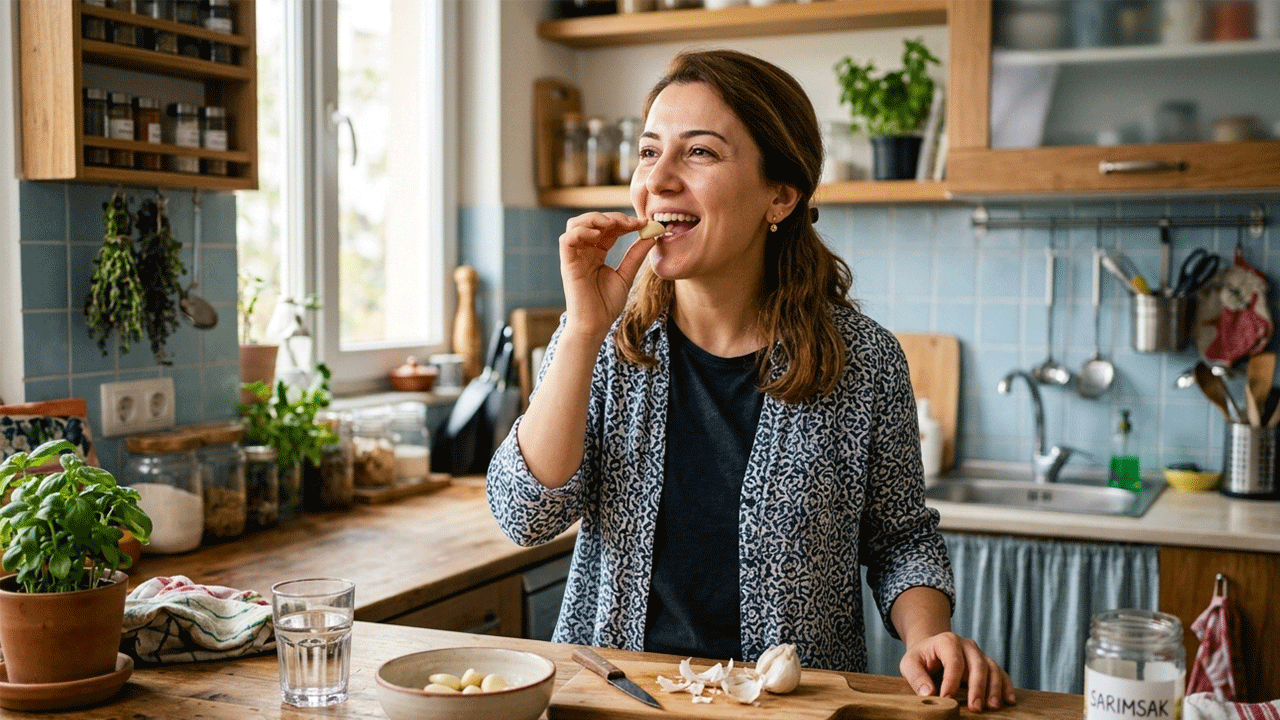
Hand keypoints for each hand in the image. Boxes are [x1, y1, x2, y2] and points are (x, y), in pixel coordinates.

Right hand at [559, 212, 655, 340]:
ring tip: (613, 225)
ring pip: (576, 224)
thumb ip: (636, 255)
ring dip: (594, 219)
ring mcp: (574, 257)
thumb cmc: (607, 305)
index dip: (624, 222)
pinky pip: (567, 240)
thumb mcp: (626, 275)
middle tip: (632, 223)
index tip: (644, 223)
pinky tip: (598, 236)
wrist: (595, 326)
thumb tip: (652, 235)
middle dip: (613, 217)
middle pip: (592, 221)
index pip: (608, 228)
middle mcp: (584, 252)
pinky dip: (581, 232)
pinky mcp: (567, 264)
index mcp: (596, 253)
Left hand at [899, 631, 1015, 712]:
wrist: (930, 650)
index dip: (951, 681)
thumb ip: (916, 677)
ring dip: (994, 688)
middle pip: (978, 664)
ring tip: (992, 707)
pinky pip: (1000, 673)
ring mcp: (979, 654)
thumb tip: (929, 694)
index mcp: (947, 641)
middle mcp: (967, 645)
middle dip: (977, 687)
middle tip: (975, 708)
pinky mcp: (987, 664)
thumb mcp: (910, 664)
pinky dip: (1006, 686)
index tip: (946, 699)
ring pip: (992, 668)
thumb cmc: (920, 658)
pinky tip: (1009, 700)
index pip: (953, 661)